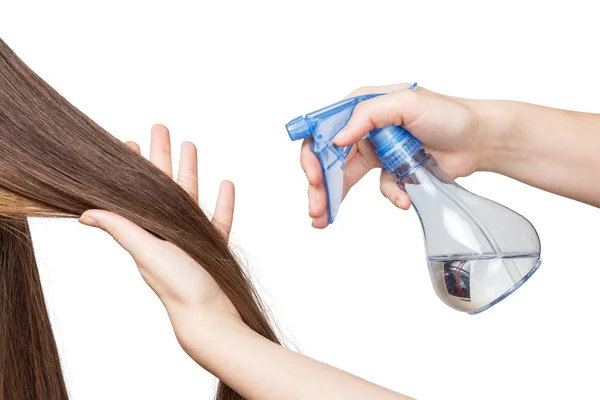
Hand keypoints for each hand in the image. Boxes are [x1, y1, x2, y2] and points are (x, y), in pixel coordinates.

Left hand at [78, 124, 239, 319]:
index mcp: (148, 231)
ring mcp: (190, 238)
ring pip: (189, 196)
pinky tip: (226, 185)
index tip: (126, 142)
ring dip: (190, 170)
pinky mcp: (211, 246)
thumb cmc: (180, 288)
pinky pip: (218, 218)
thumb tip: (86, 212)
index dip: (132, 166)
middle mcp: (166, 232)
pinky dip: (222, 202)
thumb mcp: (148, 253)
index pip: (136, 191)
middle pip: (163, 185)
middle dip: (161, 155)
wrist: (210, 316)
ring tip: (190, 145)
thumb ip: (122, 229)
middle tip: (160, 127)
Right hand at [301, 83, 495, 227]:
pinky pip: (381, 189)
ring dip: (335, 199)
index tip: (313, 177)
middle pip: (330, 159)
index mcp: (363, 108)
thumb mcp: (406, 103)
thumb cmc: (447, 114)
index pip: (325, 130)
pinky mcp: (392, 171)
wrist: (479, 140)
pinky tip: (403, 198)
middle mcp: (365, 130)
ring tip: (323, 220)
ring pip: (346, 178)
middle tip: (315, 208)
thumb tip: (338, 139)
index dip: (314, 154)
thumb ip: (368, 115)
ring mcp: (377, 152)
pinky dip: (390, 196)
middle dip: (319, 185)